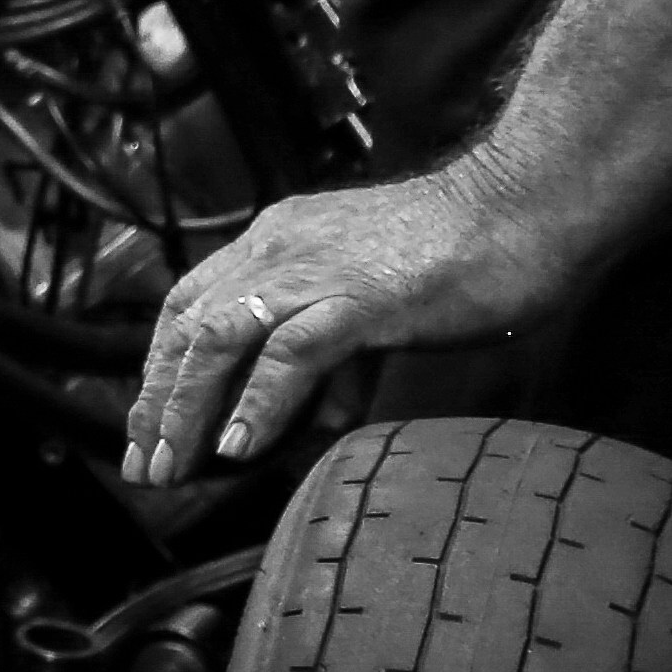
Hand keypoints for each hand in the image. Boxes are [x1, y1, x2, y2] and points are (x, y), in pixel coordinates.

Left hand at [120, 162, 585, 482]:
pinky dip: (258, 403)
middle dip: (157, 402)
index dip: (160, 368)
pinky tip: (238, 447)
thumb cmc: (464, 248)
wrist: (527, 204)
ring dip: (187, 409)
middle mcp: (276, 249)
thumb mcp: (365, 283)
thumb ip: (324, 324)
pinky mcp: (362, 298)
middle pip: (186, 328)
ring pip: (218, 340)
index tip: (149, 426)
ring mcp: (315, 272)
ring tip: (172, 466)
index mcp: (273, 240)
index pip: (187, 306)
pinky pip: (292, 353)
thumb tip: (306, 396)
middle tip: (144, 465)